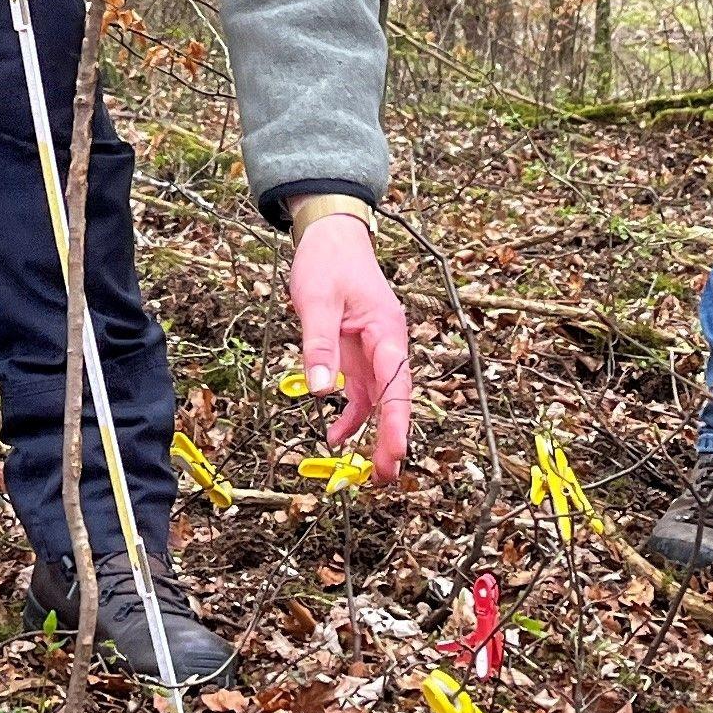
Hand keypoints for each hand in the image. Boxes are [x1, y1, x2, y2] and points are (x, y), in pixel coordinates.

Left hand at [287, 211, 411, 480]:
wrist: (331, 237)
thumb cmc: (329, 263)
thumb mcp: (317, 302)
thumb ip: (318, 345)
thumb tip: (320, 389)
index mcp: (386, 330)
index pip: (396, 383)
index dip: (396, 420)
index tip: (395, 450)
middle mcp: (387, 344)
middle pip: (394, 397)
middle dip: (392, 437)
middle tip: (387, 475)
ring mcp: (374, 350)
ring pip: (380, 399)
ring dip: (375, 433)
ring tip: (371, 472)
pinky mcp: (358, 353)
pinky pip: (360, 391)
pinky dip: (350, 414)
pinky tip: (335, 434)